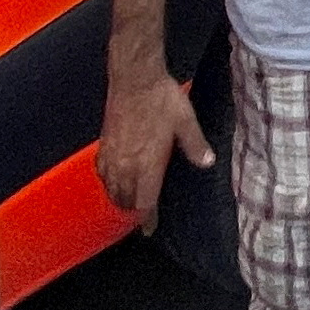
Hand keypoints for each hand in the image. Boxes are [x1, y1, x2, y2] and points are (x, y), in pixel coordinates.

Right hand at [97, 68, 212, 231]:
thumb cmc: (162, 100)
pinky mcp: (103, 144)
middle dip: (134, 210)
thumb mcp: (186, 121)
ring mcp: (111, 155)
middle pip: (125, 200)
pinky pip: (102, 172)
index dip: (148, 219)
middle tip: (144, 213)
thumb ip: (196, 145)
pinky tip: (114, 179)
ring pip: (111, 189)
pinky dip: (108, 182)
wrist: (134, 79)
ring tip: (130, 202)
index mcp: (146, 165)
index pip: (144, 202)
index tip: (149, 230)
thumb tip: (208, 163)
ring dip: (120, 199)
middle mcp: (125, 165)